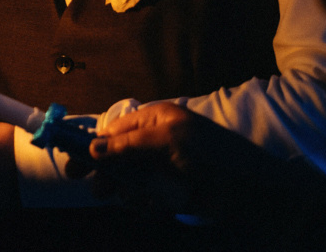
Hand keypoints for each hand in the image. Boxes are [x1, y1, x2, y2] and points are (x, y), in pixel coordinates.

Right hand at [87, 102, 281, 215]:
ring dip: (121, 188)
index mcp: (156, 120)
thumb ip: (128, 144)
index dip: (93, 142)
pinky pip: (146, 197)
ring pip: (128, 178)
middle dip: (103, 169)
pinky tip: (149, 206)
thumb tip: (92, 147)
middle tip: (87, 185)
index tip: (73, 158)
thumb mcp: (168, 140)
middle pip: (117, 155)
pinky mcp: (171, 191)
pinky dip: (143, 202)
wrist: (252, 190)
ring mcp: (163, 168)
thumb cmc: (212, 154)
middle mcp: (156, 141)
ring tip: (116, 198)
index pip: (115, 128)